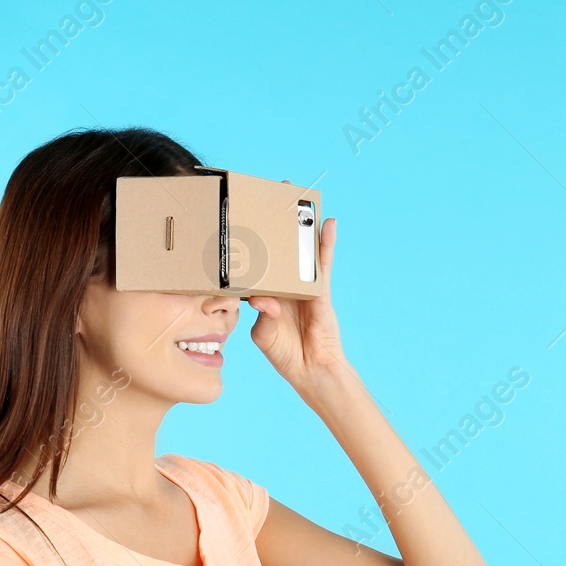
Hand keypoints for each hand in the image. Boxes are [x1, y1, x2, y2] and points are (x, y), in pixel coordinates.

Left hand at [248, 216, 349, 396]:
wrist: (311, 371)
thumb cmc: (286, 354)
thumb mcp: (264, 334)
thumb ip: (264, 315)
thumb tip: (263, 299)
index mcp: (266, 293)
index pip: (255, 264)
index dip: (248, 244)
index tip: (237, 220)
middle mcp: (284, 285)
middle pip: (278, 249)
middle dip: (275, 224)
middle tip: (270, 194)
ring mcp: (303, 287)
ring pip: (301, 252)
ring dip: (301, 227)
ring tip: (298, 200)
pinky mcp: (320, 292)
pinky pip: (322, 266)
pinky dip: (325, 245)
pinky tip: (328, 225)